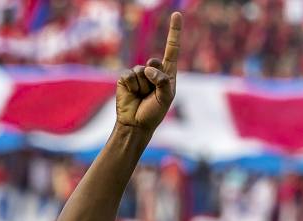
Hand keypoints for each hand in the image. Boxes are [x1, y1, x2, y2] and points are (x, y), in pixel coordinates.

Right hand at [116, 11, 181, 132]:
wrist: (135, 125)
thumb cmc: (153, 113)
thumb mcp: (166, 98)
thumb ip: (162, 81)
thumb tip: (147, 68)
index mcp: (167, 75)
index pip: (172, 50)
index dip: (174, 32)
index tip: (177, 14)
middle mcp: (153, 72)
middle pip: (154, 62)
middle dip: (153, 77)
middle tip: (151, 92)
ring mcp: (138, 75)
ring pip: (140, 71)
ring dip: (142, 87)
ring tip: (141, 97)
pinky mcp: (125, 79)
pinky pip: (129, 76)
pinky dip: (131, 86)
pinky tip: (132, 95)